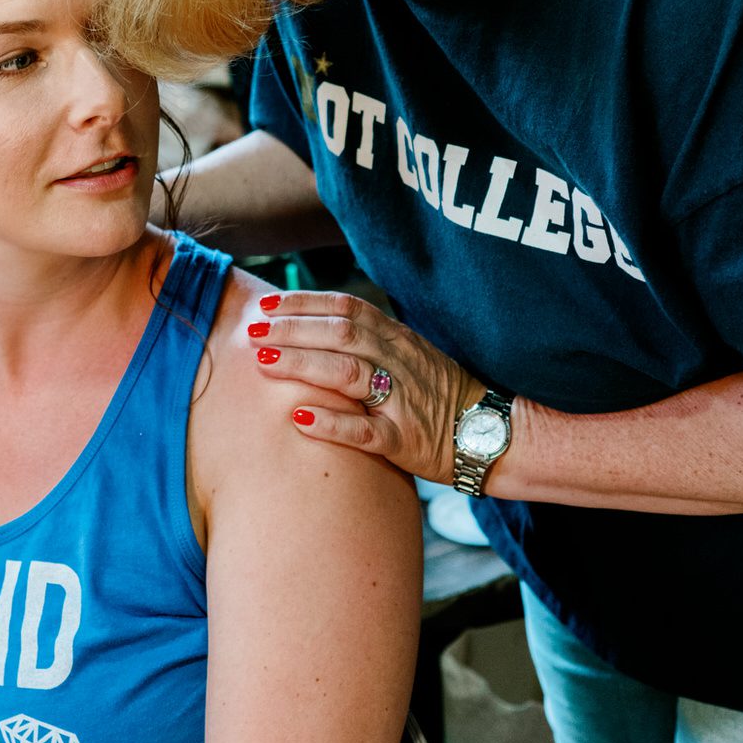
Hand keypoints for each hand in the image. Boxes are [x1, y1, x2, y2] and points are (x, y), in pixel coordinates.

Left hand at [244, 290, 482, 481]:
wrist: (489, 434)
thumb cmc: (437, 394)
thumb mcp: (407, 354)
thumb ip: (368, 340)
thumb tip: (311, 324)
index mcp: (397, 338)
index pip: (346, 308)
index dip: (304, 303)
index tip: (266, 303)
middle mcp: (398, 362)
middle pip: (340, 334)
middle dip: (292, 330)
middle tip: (252, 331)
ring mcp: (402, 400)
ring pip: (348, 374)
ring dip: (303, 365)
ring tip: (264, 363)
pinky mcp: (404, 439)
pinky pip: (366, 430)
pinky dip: (332, 423)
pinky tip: (300, 418)